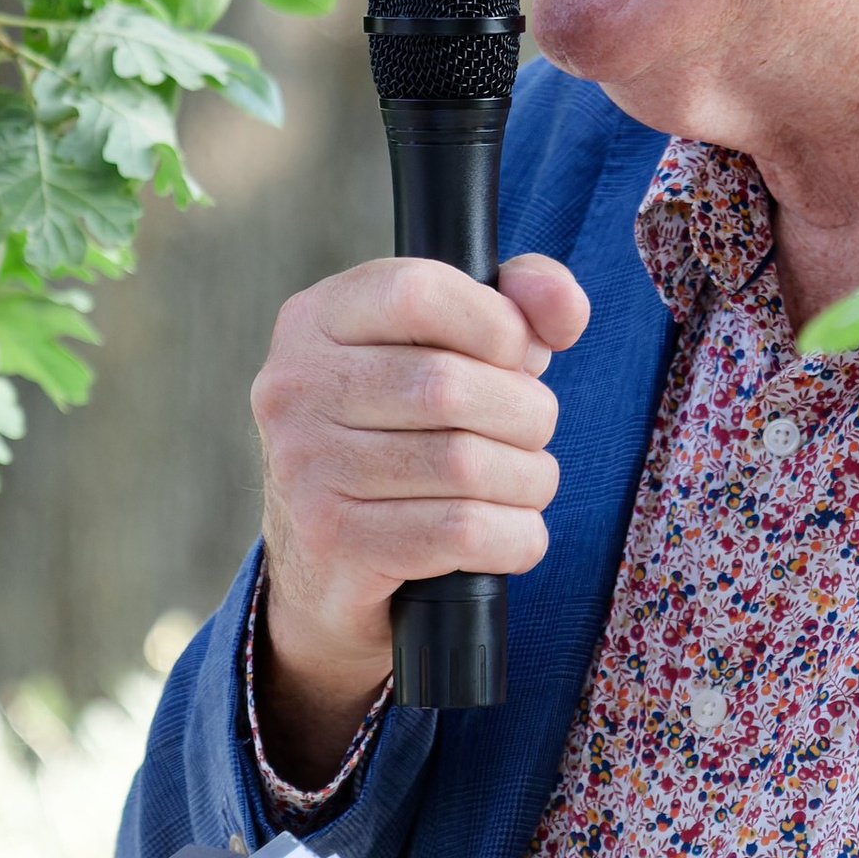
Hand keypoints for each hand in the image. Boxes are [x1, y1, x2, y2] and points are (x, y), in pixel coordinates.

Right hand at [250, 252, 588, 779]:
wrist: (327, 564)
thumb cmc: (406, 434)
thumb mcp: (450, 351)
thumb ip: (518, 305)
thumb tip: (564, 308)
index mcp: (316, 320)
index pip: (418, 294)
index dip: (496, 324)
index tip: (515, 356)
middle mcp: (294, 389)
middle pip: (449, 386)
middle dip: (525, 412)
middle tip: (532, 433)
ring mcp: (304, 468)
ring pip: (464, 464)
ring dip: (528, 479)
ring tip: (526, 481)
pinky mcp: (332, 542)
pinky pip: (462, 532)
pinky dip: (515, 534)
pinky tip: (512, 530)